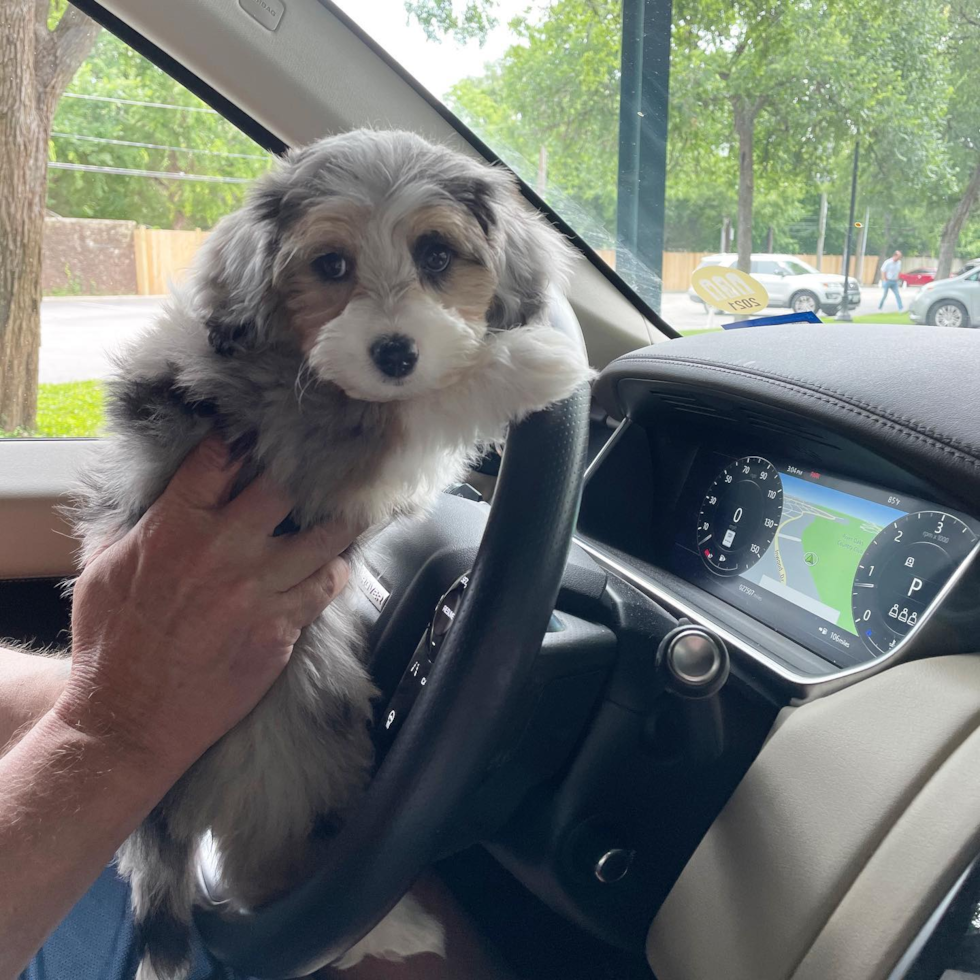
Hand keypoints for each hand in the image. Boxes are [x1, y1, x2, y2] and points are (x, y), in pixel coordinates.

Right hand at [56, 436, 357, 771]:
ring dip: (339, 522)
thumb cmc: (109, 646)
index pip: (220, 458)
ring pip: (323, 537)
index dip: (243, 441)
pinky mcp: (279, 629)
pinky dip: (337, 573)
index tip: (259, 437)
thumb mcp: (102, 571)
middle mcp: (222, 550)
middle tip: (317, 472)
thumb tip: (145, 498)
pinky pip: (326, 589)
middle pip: (284, 487)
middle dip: (300, 476)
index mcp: (174, 526)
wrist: (128, 720)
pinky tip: (339, 567)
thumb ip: (130, 526)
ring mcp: (256, 590)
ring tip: (350, 512)